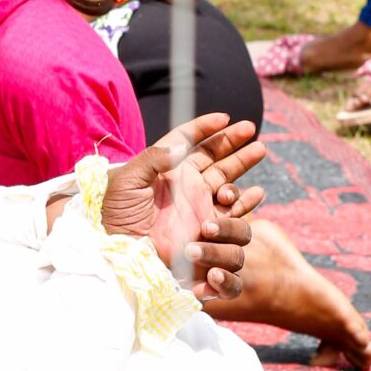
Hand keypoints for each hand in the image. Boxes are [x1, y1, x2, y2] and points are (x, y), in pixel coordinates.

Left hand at [102, 114, 266, 301]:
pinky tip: (255, 193)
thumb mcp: (125, 181)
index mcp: (169, 170)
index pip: (192, 142)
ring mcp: (199, 209)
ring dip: (236, 180)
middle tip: (251, 129)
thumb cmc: (116, 215)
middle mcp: (188, 187)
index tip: (225, 117)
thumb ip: (152, 158)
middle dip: (235, 144)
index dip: (207, 128)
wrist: (119, 252)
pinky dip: (245, 205)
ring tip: (225, 192)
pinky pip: (233, 216)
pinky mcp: (207, 233)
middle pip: (218, 159)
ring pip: (229, 187)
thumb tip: (180, 146)